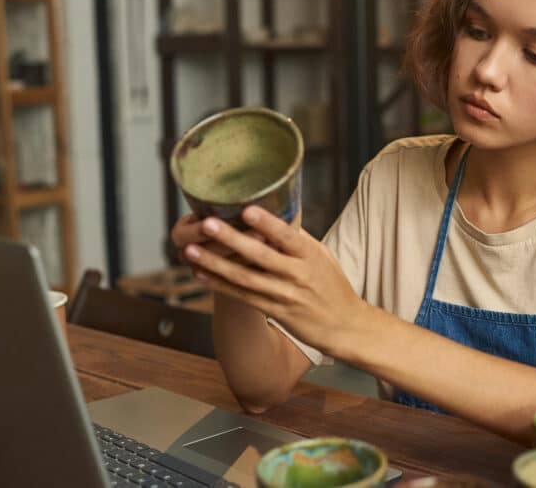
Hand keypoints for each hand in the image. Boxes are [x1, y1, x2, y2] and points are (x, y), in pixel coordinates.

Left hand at [182, 206, 367, 355]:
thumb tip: (273, 213)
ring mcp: (285, 295)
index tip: (246, 209)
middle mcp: (299, 275)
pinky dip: (220, 285)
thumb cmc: (332, 285)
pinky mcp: (275, 311)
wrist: (344, 326)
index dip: (267, 223)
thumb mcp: (323, 257)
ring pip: (245, 278)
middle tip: (207, 224)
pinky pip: (242, 296)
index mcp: (312, 256)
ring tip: (190, 250)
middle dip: (231, 239)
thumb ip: (298, 239)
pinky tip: (201, 273)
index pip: (288, 236)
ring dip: (215, 263)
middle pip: (260, 255)